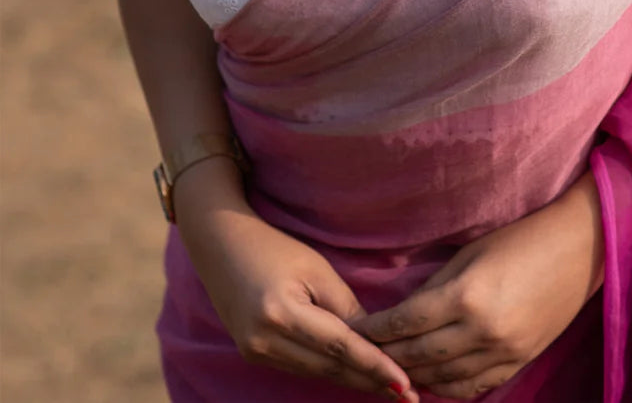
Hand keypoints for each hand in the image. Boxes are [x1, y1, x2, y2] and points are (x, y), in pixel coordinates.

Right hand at [178, 191, 419, 401]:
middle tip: (409, 394)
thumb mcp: (315, 268)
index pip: (339, 346)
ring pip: (316, 373)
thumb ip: (344, 306)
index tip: (405, 384)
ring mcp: (256, 352)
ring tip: (390, 388)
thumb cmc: (274, 248)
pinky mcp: (254, 355)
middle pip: (329, 367)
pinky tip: (355, 375)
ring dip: (353, 380)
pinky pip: (301, 367)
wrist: (220, 246)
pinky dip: (330, 371)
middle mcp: (264, 341)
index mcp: (281, 313)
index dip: (374, 366)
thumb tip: (374, 339)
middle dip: (370, 381)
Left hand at [354, 173, 604, 399]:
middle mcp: (482, 331)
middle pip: (417, 357)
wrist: (578, 249)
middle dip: (385, 356)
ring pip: (442, 380)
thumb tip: (402, 314)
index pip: (405, 324)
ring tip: (389, 368)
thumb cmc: (521, 239)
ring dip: (412, 376)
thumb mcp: (470, 255)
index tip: (354, 330)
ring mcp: (502, 353)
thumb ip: (435, 288)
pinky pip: (472, 388)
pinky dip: (445, 387)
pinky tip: (429, 379)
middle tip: (362, 352)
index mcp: (466, 296)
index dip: (375, 330)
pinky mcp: (518, 364)